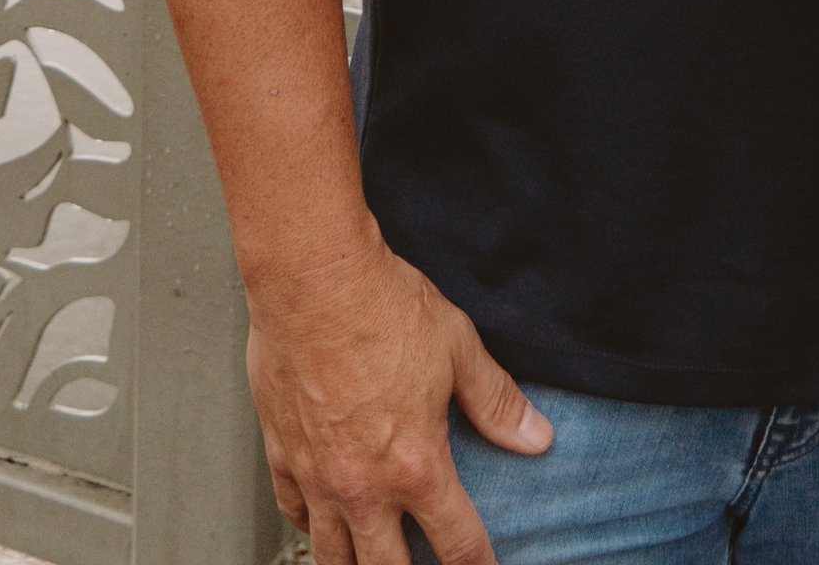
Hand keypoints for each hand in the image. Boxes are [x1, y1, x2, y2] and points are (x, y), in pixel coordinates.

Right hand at [245, 229, 549, 564]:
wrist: (313, 281)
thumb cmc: (382, 306)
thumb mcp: (458, 347)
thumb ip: (497, 401)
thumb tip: (536, 436)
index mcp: (416, 465)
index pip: (457, 543)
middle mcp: (364, 486)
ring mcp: (318, 477)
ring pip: (333, 556)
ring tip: (372, 562)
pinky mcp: (281, 455)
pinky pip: (293, 513)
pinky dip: (309, 526)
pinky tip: (320, 523)